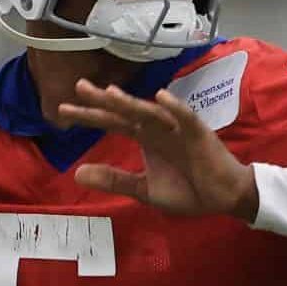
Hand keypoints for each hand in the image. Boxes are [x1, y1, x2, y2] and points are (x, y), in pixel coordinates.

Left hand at [56, 80, 259, 220]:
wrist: (224, 199)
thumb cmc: (188, 190)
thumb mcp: (144, 189)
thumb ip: (114, 180)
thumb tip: (77, 173)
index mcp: (144, 137)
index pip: (112, 122)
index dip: (90, 115)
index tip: (62, 110)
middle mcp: (157, 128)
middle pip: (126, 111)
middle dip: (103, 100)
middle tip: (79, 86)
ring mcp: (177, 129)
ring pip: (151, 112)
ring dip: (131, 102)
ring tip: (109, 93)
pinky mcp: (199, 134)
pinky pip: (186, 118)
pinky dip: (175, 107)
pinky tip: (161, 96)